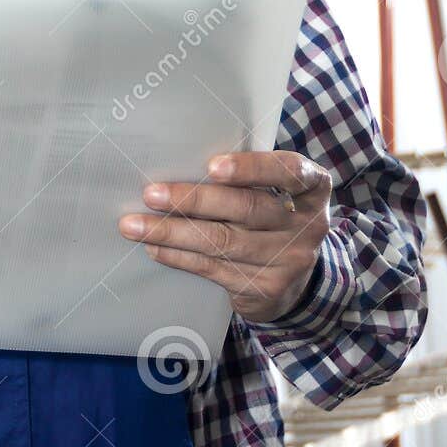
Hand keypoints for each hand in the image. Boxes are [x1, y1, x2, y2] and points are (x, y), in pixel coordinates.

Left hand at [117, 150, 332, 322]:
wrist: (296, 281)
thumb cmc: (272, 218)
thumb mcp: (275, 193)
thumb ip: (248, 177)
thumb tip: (179, 158)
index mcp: (313, 189)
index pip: (290, 171)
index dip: (252, 168)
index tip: (211, 166)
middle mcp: (306, 224)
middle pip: (246, 208)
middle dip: (193, 200)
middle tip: (151, 193)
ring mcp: (287, 260)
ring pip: (222, 242)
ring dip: (172, 232)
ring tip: (134, 224)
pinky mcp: (265, 288)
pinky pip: (213, 268)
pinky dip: (178, 256)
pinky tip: (153, 247)